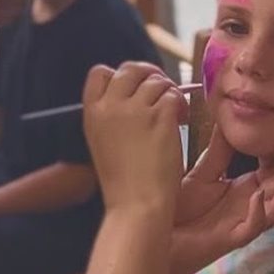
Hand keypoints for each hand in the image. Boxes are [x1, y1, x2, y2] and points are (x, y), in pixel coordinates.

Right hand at [82, 63, 187, 219]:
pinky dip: (181, 104)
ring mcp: (135, 110)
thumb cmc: (123, 183)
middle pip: (130, 69)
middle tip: (161, 92)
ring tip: (173, 113)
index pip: (99, 72)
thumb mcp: (102, 143)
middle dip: (149, 75)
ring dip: (168, 91)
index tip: (133, 90)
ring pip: (156, 80)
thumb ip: (111, 117)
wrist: (136, 205)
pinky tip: (181, 120)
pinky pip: (173, 94)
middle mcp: (111, 106)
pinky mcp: (160, 116)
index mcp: (92, 113)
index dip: (120, 76)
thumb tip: (133, 97)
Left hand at [170, 127, 273, 273]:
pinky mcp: (231, 239)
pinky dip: (258, 212)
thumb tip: (229, 118)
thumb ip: (220, 149)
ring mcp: (243, 222)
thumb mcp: (203, 173)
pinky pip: (251, 227)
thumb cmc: (180, 208)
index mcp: (246, 187)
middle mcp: (251, 205)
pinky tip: (258, 196)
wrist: (157, 238)